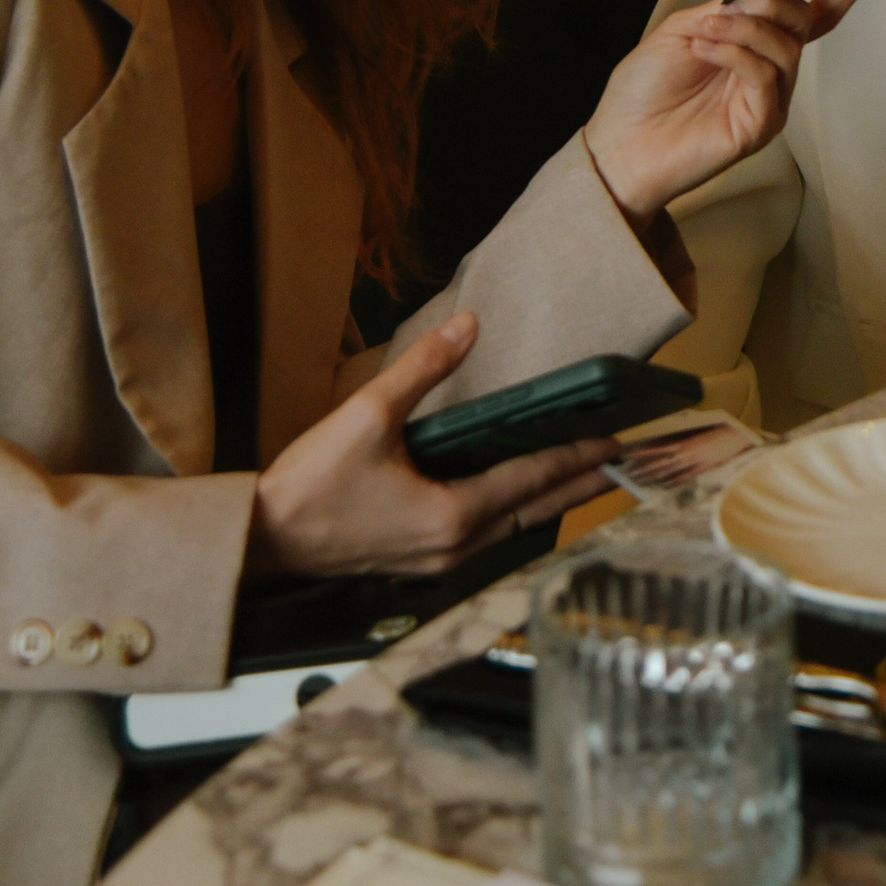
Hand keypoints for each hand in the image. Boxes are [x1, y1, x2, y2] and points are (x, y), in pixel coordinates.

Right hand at [247, 315, 617, 580]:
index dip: (578, 455)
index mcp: (451, 516)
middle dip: (581, 481)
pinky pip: (488, 531)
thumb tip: (466, 325)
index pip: (533, 478)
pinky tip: (521, 487)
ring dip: (551, 496)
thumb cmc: (309, 487)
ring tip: (583, 468)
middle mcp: (456, 546)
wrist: (262, 540)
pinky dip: (516, 507)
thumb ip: (422, 368)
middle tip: (623, 458)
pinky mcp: (423, 558)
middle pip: (538, 510)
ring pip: (515, 525)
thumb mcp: (366, 416)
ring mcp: (440, 560)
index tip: (619, 440)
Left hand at [583, 0, 872, 221]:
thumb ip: (726, 8)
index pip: (808, 16)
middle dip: (768, 3)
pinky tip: (705, 52)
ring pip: (785, 46)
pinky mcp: (761, 124)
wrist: (621, 140)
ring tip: (705, 35)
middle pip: (801, 22)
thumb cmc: (644, 90)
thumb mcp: (684, 28)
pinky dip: (735, 54)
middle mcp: (769, 71)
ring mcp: (768, 99)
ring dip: (743, 28)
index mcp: (753, 46)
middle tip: (724, 12)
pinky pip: (766, 76)